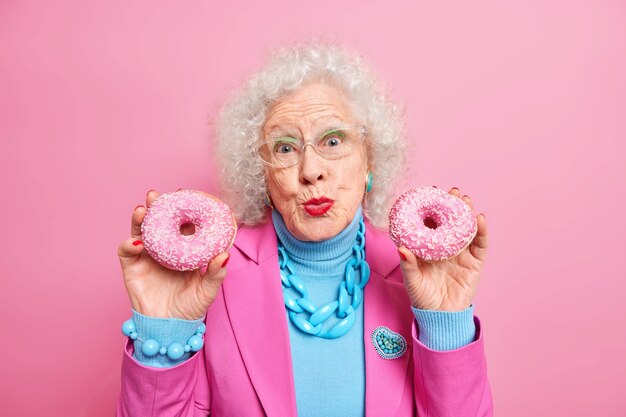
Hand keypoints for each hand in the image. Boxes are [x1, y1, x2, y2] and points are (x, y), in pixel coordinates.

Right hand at [117, 189, 230, 319]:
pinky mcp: (132, 268)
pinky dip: (129, 243)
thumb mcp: (208, 290)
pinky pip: (127, 251)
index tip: (185, 195)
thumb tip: (225, 254)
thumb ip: (216, 273)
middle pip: (158, 222)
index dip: (182, 209)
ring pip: (140, 231)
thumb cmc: (190, 307)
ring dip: (139, 219)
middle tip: (157, 196)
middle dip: (156, 207)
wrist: (169, 329)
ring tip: (142, 209)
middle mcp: (164, 248)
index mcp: (183, 249)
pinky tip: (136, 242)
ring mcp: (146, 256)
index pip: (182, 223)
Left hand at [397, 187, 488, 311]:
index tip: (431, 191)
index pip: (432, 222)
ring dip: (467, 213)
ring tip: (465, 200)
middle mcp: (446, 246)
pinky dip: (481, 231)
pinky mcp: (475, 263)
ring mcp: (462, 253)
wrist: (441, 317)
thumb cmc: (423, 298)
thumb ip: (408, 265)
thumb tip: (401, 249)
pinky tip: (479, 219)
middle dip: (453, 204)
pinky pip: (480, 244)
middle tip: (453, 192)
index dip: (432, 206)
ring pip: (466, 228)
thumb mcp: (412, 281)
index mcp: (430, 247)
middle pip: (451, 221)